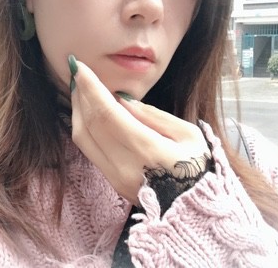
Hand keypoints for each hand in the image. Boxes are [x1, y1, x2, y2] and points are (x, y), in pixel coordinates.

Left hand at [70, 58, 210, 204]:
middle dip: (80, 94)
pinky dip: (82, 125)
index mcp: (148, 151)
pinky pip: (88, 149)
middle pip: (90, 124)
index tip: (79, 66)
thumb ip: (152, 116)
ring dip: (77, 109)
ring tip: (80, 88)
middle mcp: (124, 166)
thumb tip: (122, 100)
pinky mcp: (111, 182)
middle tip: (77, 72)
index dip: (90, 88)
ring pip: (82, 137)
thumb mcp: (187, 134)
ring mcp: (114, 177)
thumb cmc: (199, 167)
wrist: (197, 210)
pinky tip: (87, 111)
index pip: (107, 113)